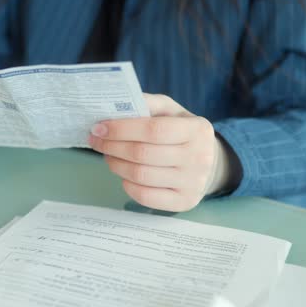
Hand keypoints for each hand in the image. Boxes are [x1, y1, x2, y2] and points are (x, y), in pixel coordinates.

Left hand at [89, 93, 230, 211]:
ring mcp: (193, 183)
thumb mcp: (171, 111)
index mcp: (197, 129)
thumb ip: (148, 104)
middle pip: (142, 153)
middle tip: (96, 141)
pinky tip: (123, 174)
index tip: (99, 128)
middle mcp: (199, 157)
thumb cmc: (181, 132)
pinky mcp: (185, 202)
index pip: (153, 130)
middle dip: (112, 146)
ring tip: (108, 155)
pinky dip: (127, 185)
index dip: (121, 129)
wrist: (209, 163)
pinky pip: (145, 196)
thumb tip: (115, 105)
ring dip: (115, 164)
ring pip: (140, 175)